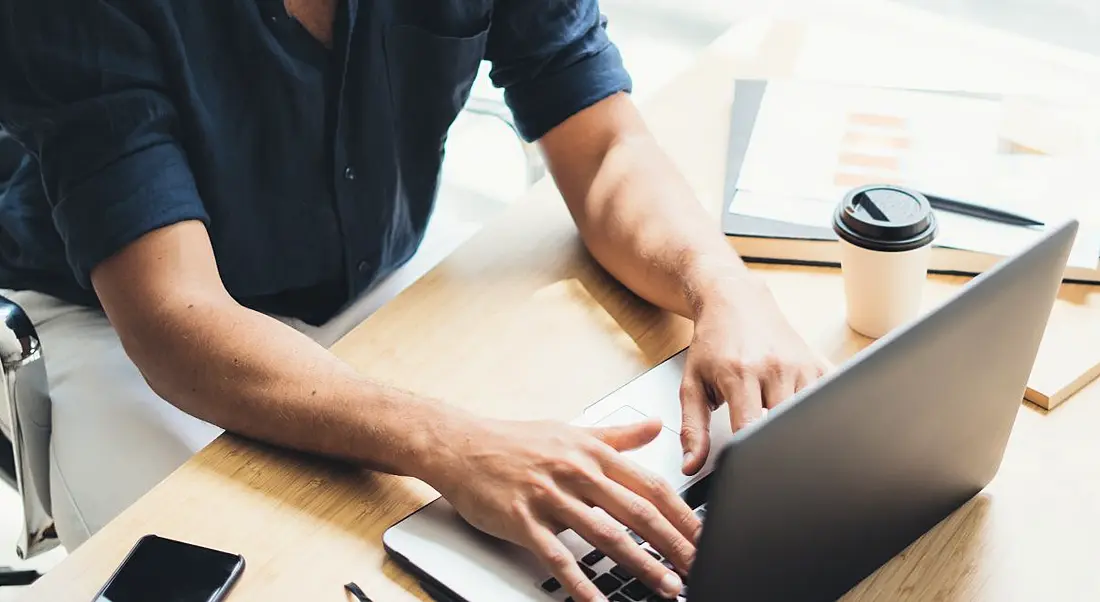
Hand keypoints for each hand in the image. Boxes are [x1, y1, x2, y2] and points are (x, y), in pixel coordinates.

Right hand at [429, 417, 698, 601]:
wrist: (460, 445)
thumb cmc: (515, 441)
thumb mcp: (572, 431)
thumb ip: (617, 435)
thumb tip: (656, 426)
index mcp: (593, 453)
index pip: (650, 485)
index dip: (682, 513)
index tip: (705, 535)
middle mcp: (576, 472)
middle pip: (637, 512)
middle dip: (674, 544)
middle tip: (699, 567)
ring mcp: (550, 496)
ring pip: (605, 534)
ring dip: (640, 564)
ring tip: (666, 586)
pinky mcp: (523, 520)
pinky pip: (558, 557)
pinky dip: (581, 582)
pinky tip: (599, 601)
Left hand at [680, 282, 829, 474]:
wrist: (735, 301)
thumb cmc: (712, 344)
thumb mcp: (692, 384)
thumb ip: (692, 428)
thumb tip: (692, 465)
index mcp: (740, 374)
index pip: (751, 429)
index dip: (750, 456)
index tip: (747, 472)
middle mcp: (774, 368)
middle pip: (785, 426)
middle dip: (775, 446)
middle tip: (766, 459)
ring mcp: (801, 365)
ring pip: (809, 417)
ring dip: (795, 430)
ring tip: (778, 429)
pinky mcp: (819, 364)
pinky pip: (828, 399)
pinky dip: (819, 414)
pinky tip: (805, 418)